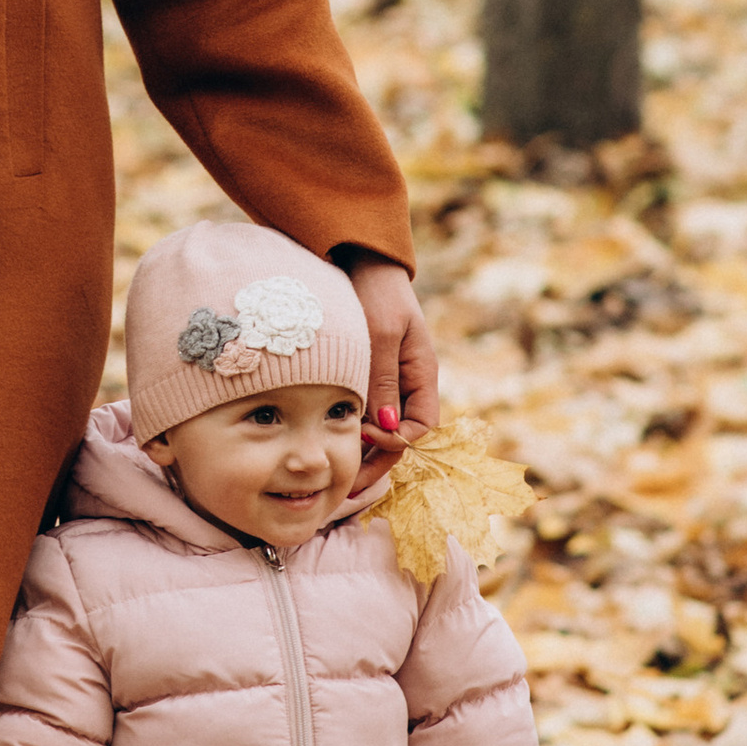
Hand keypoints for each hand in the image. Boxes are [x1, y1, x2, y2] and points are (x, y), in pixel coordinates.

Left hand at [344, 259, 438, 462]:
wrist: (357, 260)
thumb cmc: (374, 291)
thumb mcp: (381, 333)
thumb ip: (383, 379)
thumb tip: (386, 428)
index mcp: (422, 374)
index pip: (420, 427)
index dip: (397, 441)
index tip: (366, 436)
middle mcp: (406, 384)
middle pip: (398, 437)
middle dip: (375, 462)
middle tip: (343, 485)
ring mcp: (384, 382)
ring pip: (378, 430)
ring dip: (360, 453)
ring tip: (332, 475)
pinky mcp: (362, 378)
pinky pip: (361, 413)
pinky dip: (347, 431)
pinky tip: (324, 443)